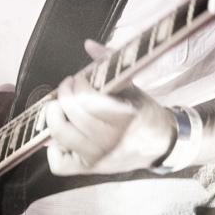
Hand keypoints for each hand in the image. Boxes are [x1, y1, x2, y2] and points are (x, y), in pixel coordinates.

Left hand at [45, 40, 176, 174]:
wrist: (161, 145)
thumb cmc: (144, 113)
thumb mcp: (131, 87)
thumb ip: (109, 64)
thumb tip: (88, 44)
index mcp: (125, 118)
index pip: (88, 100)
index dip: (78, 84)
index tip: (79, 78)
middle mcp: (111, 141)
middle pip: (71, 116)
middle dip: (64, 94)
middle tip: (68, 87)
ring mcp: (99, 159)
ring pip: (61, 136)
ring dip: (54, 116)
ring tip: (59, 106)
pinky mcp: (90, 170)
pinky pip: (59, 164)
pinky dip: (54, 149)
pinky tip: (63, 134)